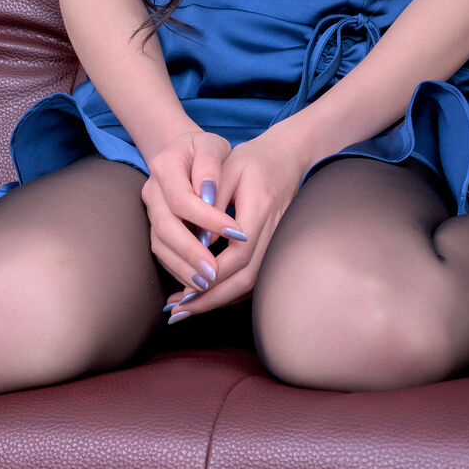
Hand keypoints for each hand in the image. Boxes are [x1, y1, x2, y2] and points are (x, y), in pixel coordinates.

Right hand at [141, 127, 242, 289]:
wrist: (186, 154)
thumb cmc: (206, 151)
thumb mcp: (212, 146)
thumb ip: (210, 165)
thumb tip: (209, 195)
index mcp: (165, 165)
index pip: (182, 199)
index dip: (208, 219)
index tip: (237, 233)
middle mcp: (152, 190)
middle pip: (165, 227)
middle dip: (190, 252)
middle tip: (215, 272)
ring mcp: (151, 210)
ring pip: (160, 244)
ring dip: (183, 267)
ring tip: (207, 284)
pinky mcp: (155, 226)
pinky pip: (162, 252)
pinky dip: (179, 269)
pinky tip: (197, 281)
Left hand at [160, 123, 311, 319]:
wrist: (289, 156)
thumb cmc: (254, 160)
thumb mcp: (229, 168)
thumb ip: (211, 200)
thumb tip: (196, 240)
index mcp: (261, 208)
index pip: (238, 254)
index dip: (211, 274)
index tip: (183, 288)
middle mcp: (274, 231)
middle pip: (245, 279)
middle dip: (211, 299)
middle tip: (179, 312)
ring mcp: (277, 242)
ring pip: (251, 284)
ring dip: (218, 300)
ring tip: (186, 310)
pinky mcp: (273, 247)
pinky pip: (253, 278)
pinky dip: (229, 292)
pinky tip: (206, 296)